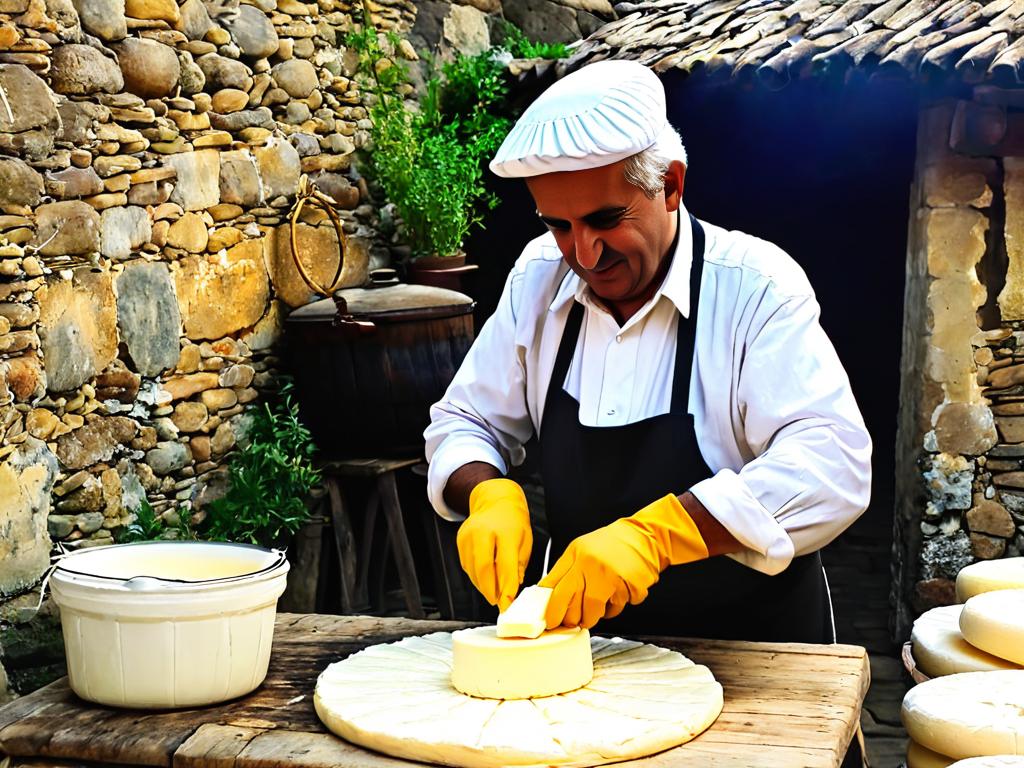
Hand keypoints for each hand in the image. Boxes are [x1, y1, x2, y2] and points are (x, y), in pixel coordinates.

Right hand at [456, 478, 531, 610]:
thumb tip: (513, 587)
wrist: (495, 500)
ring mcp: (469, 535)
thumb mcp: (525, 539)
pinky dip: (476, 576)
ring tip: (494, 592)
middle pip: (483, 568)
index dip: (506, 586)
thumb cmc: (513, 520)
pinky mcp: (460, 540)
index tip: (508, 604)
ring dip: (483, 585)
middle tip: (498, 602)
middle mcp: (483, 531)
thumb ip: (519, 564)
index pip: (505, 563)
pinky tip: (485, 578)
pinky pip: (467, 565)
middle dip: (490, 590)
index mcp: (505, 530)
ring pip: (473, 569)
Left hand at [539, 493, 708, 628]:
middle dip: (570, 619)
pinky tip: (617, 594)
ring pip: (594, 610)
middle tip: (572, 621)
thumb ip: (566, 571)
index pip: (555, 587)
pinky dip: (615, 607)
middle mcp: (592, 563)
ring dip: (593, 617)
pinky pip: (617, 608)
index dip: (551, 609)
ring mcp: (612, 574)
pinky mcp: (630, 585)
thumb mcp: (582, 549)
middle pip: (572, 603)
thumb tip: (550, 596)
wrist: (645, 535)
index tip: (551, 620)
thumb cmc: (612, 544)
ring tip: (595, 609)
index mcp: (577, 553)